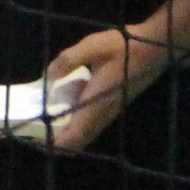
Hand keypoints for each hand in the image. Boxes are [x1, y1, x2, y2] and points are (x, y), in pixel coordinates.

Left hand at [42, 23, 164, 152]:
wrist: (155, 49)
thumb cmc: (125, 47)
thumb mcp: (93, 45)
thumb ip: (69, 59)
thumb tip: (48, 75)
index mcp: (96, 105)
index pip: (73, 138)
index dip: (53, 144)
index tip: (34, 138)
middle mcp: (102, 114)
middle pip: (77, 142)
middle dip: (56, 140)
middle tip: (35, 127)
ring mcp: (109, 112)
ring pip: (84, 133)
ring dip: (66, 130)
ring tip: (46, 114)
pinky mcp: (112, 106)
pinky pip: (90, 122)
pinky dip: (75, 119)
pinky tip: (68, 97)